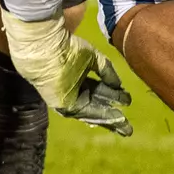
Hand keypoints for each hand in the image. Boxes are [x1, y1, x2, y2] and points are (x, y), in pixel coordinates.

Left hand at [1, 10, 132, 135]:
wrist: (46, 46)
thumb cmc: (66, 47)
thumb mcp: (92, 57)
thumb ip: (106, 71)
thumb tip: (119, 85)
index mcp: (80, 77)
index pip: (99, 91)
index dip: (113, 97)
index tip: (128, 101)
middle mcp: (74, 90)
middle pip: (96, 106)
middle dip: (112, 116)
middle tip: (128, 126)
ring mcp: (68, 97)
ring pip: (91, 111)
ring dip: (108, 120)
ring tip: (124, 127)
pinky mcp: (62, 103)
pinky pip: (84, 112)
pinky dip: (100, 116)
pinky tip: (114, 119)